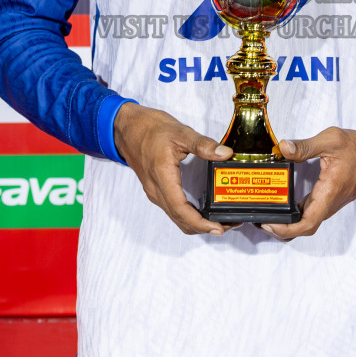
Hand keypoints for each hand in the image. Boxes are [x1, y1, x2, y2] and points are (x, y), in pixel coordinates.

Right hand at [113, 102, 232, 235]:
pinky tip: (203, 210)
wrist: (127, 128)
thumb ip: (203, 144)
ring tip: (218, 220)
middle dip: (204, 227)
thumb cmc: (149, 129)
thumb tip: (224, 153)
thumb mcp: (180, 132)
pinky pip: (173, 210)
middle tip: (228, 224)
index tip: (218, 228)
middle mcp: (157, 190)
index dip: (200, 222)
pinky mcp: (157, 191)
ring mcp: (155, 192)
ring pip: (176, 218)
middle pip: (181, 219)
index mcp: (162, 176)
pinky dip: (189, 216)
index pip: (181, 209)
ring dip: (197, 224)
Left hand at [261, 127, 355, 240]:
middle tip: (262, 219)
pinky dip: (296, 214)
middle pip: (304, 228)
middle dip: (282, 229)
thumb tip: (283, 148)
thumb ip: (306, 146)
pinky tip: (283, 203)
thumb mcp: (332, 140)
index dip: (286, 229)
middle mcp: (329, 203)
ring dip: (288, 223)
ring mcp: (329, 203)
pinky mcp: (329, 199)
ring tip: (267, 213)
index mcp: (329, 192)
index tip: (270, 224)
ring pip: (307, 221)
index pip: (307, 223)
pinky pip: (311, 212)